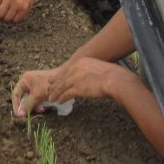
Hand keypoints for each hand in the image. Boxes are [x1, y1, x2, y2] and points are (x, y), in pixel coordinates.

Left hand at [12, 58, 132, 116]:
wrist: (115, 79)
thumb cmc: (112, 76)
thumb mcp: (98, 68)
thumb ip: (89, 71)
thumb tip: (88, 77)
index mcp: (81, 61)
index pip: (66, 70)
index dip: (60, 77)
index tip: (55, 81)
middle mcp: (75, 68)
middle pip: (61, 77)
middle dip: (54, 85)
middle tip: (49, 90)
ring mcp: (75, 77)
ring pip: (60, 86)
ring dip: (54, 93)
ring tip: (50, 98)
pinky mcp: (77, 87)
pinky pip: (65, 94)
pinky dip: (60, 98)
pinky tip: (58, 102)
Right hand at [12, 67, 62, 116]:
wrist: (63, 81)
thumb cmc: (47, 86)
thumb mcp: (36, 96)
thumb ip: (28, 105)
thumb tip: (19, 114)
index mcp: (24, 80)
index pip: (15, 94)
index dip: (16, 105)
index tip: (19, 114)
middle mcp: (27, 82)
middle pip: (23, 97)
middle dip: (28, 106)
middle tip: (31, 114)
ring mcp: (34, 85)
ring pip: (30, 99)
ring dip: (35, 106)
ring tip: (42, 109)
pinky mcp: (40, 89)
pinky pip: (36, 98)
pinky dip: (39, 104)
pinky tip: (45, 107)